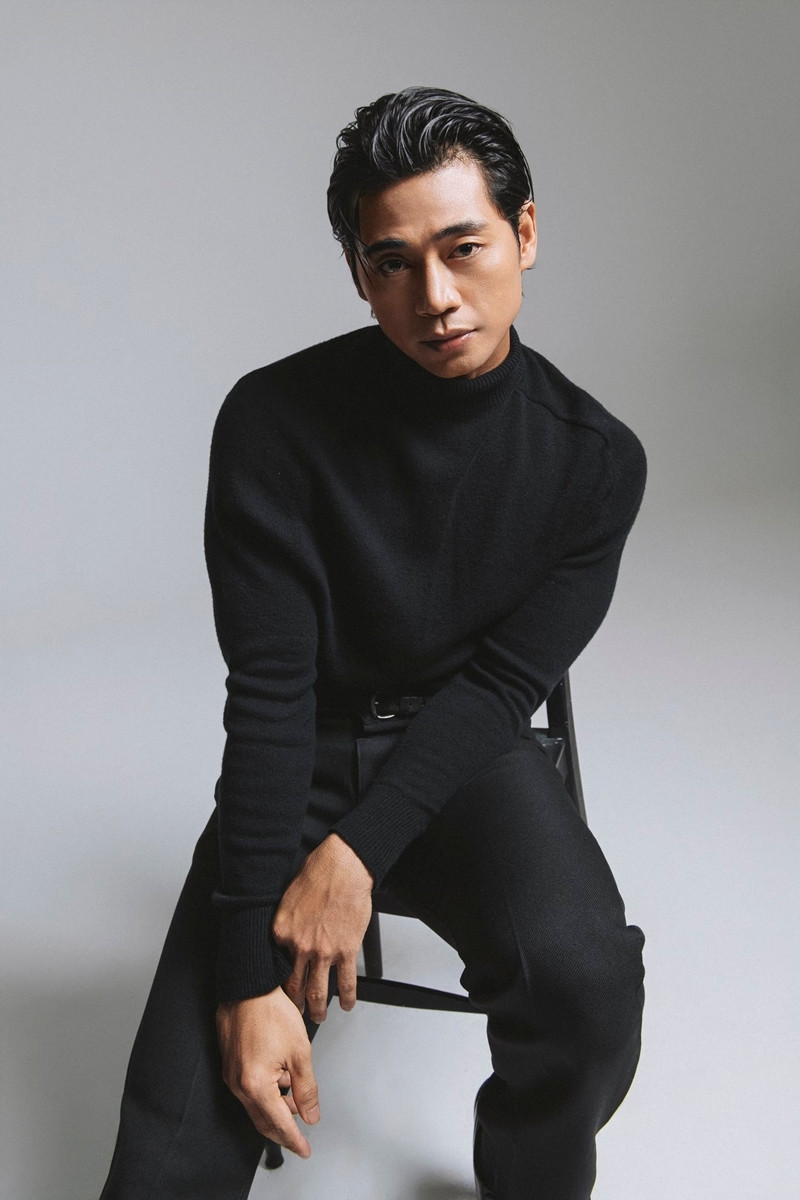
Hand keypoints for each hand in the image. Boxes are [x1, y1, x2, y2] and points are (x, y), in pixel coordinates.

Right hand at [217, 987, 319, 1157]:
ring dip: (277, 1109)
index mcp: (256, 1085)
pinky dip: (267, 1094)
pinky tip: (281, 1082)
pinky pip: (249, 1091)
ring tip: (296, 1100)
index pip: (279, 1124)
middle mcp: (239, 1085)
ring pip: (257, 1106)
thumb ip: (306, 1089)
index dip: (294, 1140)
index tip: (304, 1150)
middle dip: (284, 1129)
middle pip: (264, 1120)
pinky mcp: (230, 1065)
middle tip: (301, 1137)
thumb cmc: (270, 1012)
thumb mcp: (299, 1052)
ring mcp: (231, 1076)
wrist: (248, 987)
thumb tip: (310, 1115)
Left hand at [272, 833, 373, 1022]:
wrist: (343, 867)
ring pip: (317, 991)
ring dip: (317, 1009)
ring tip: (318, 1016)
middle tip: (296, 1012)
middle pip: (293, 985)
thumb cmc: (318, 874)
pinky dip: (346, 998)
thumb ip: (285, 923)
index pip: (275, 965)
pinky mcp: (346, 951)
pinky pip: (346, 983)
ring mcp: (323, 951)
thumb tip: (285, 937)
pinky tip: (346, 1005)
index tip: (278, 991)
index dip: (276, 982)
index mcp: (281, 932)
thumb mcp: (288, 899)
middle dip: (294, 1004)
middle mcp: (299, 946)